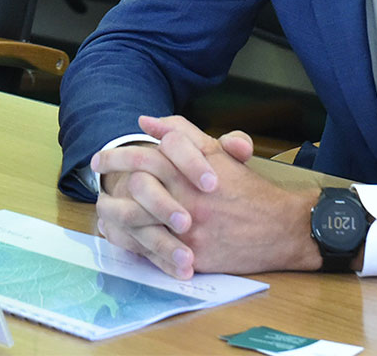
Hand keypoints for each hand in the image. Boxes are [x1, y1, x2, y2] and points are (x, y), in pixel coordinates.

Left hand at [91, 114, 320, 278]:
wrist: (281, 228)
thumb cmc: (248, 189)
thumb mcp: (218, 153)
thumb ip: (183, 134)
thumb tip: (147, 121)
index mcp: (193, 169)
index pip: (147, 154)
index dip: (119, 153)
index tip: (101, 157)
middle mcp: (189, 195)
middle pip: (139, 182)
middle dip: (111, 179)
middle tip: (94, 177)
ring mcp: (190, 227)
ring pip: (140, 217)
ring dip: (114, 211)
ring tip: (101, 207)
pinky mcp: (193, 254)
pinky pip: (153, 248)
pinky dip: (131, 240)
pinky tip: (118, 234)